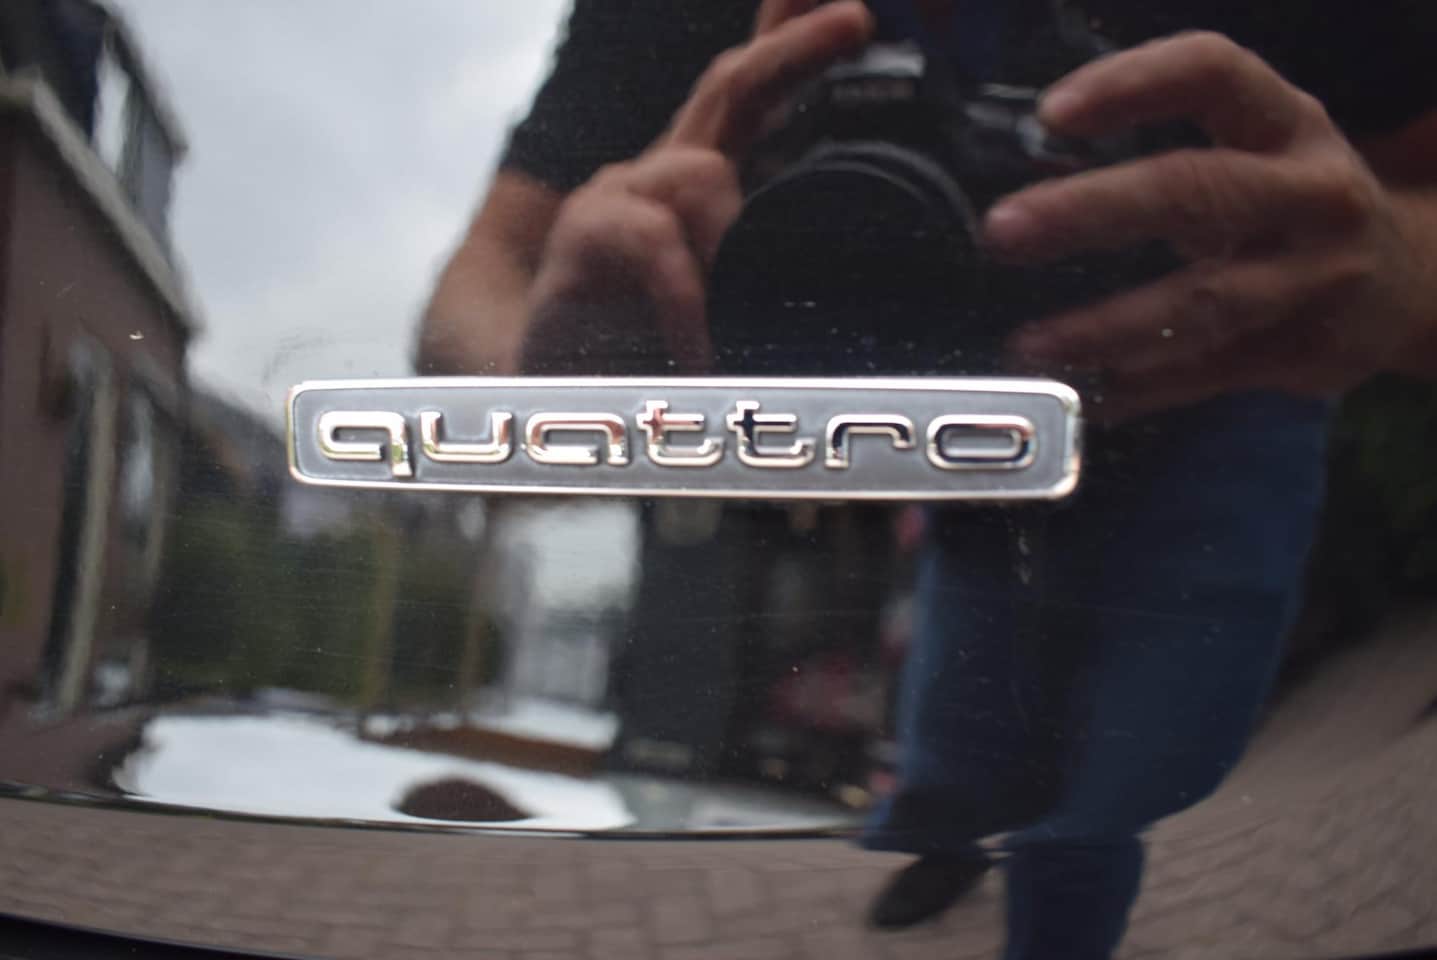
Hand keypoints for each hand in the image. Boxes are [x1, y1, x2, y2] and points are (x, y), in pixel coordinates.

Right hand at [521, 0, 873, 373]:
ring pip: (700, 173)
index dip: (795, 38)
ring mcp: (620, 196)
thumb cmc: (643, 346)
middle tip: (854, 20)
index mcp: (706, 183)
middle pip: (733, 87)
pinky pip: (654, 242)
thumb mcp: (727, 310)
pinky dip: (686, 296)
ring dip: (736, 236)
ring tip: (751, 311)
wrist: (545, 382)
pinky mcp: (584, 237)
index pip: (756, 96)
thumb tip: (859, 296)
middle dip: (793, 47)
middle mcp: (664, 173)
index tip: (856, 12)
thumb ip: (774, 279)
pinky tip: (700, 348)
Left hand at [985, 32, 1431, 420]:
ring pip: (1199, 304)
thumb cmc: (1287, 207)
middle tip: (1003, 231)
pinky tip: (1079, 395)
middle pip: (1196, 191)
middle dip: (1090, 210)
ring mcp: (1314, 279)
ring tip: (1028, 345)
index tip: (1052, 113)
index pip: (1211, 77)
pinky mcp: (1305, 354)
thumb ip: (1167, 161)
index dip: (1131, 86)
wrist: (1406, 284)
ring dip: (1102, 329)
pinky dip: (1133, 390)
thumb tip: (1027, 200)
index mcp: (1288, 125)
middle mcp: (1311, 195)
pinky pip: (1204, 376)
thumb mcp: (1256, 155)